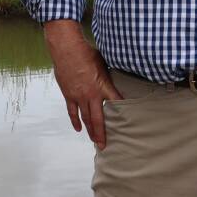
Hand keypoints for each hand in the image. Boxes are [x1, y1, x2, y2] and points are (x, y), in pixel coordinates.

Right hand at [44, 20, 120, 148]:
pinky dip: (75, 121)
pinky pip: (72, 112)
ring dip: (90, 131)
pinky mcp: (69, 95)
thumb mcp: (104, 63)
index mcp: (103, 86)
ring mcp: (79, 96)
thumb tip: (115, 78)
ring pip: (85, 118)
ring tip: (94, 140)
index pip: (117, 102)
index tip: (129, 122)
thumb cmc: (87, 53)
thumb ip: (108, 74)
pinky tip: (78, 129)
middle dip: (102, 133)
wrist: (67, 50)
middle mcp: (92, 95)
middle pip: (98, 119)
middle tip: (105, 146)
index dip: (123, 112)